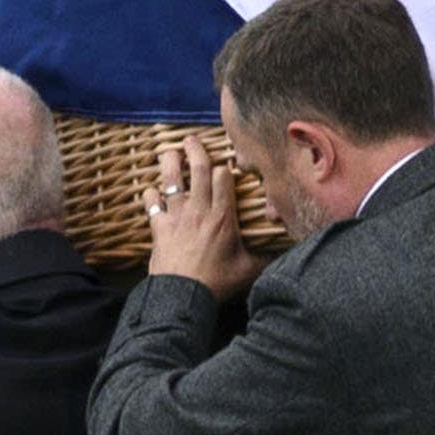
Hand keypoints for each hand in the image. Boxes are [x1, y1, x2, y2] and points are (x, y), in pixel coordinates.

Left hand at [143, 135, 258, 296]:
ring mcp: (177, 216)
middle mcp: (199, 210)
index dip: (224, 168)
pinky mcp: (158, 227)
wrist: (182, 295)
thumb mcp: (247, 270)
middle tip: (192, 139)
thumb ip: (265, 257)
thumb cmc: (216, 283)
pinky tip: (151, 191)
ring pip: (172, 180)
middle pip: (198, 170)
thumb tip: (284, 254)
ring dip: (170, 163)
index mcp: (223, 217)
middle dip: (196, 150)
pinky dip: (150, 194)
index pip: (224, 178)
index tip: (225, 166)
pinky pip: (151, 203)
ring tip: (169, 152)